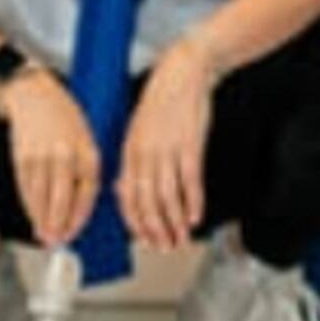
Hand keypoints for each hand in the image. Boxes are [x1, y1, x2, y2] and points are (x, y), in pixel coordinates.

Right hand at [1, 71, 100, 252]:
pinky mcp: (22, 157)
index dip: (79, 218)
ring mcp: (42, 156)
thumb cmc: (63, 117)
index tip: (73, 232)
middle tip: (56, 241)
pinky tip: (32, 215)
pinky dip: (28, 205)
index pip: (86, 194)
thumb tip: (80, 205)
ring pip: (41, 198)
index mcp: (88, 151)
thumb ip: (86, 170)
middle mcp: (66, 154)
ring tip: (43, 235)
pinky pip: (26, 189)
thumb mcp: (86, 139)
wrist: (34, 94)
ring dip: (41, 220)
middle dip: (58, 225)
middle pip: (62, 199)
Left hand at [119, 37, 222, 253]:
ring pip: (168, 197)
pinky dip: (192, 202)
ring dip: (173, 223)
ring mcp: (167, 150)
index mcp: (129, 152)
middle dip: (155, 230)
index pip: (127, 197)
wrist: (183, 73)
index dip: (135, 223)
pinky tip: (194, 217)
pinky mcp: (190, 145)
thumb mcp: (137, 131)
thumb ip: (132, 163)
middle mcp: (145, 154)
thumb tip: (125, 190)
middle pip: (147, 202)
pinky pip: (190, 181)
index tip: (143, 239)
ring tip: (179, 239)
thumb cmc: (162, 102)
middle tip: (163, 247)